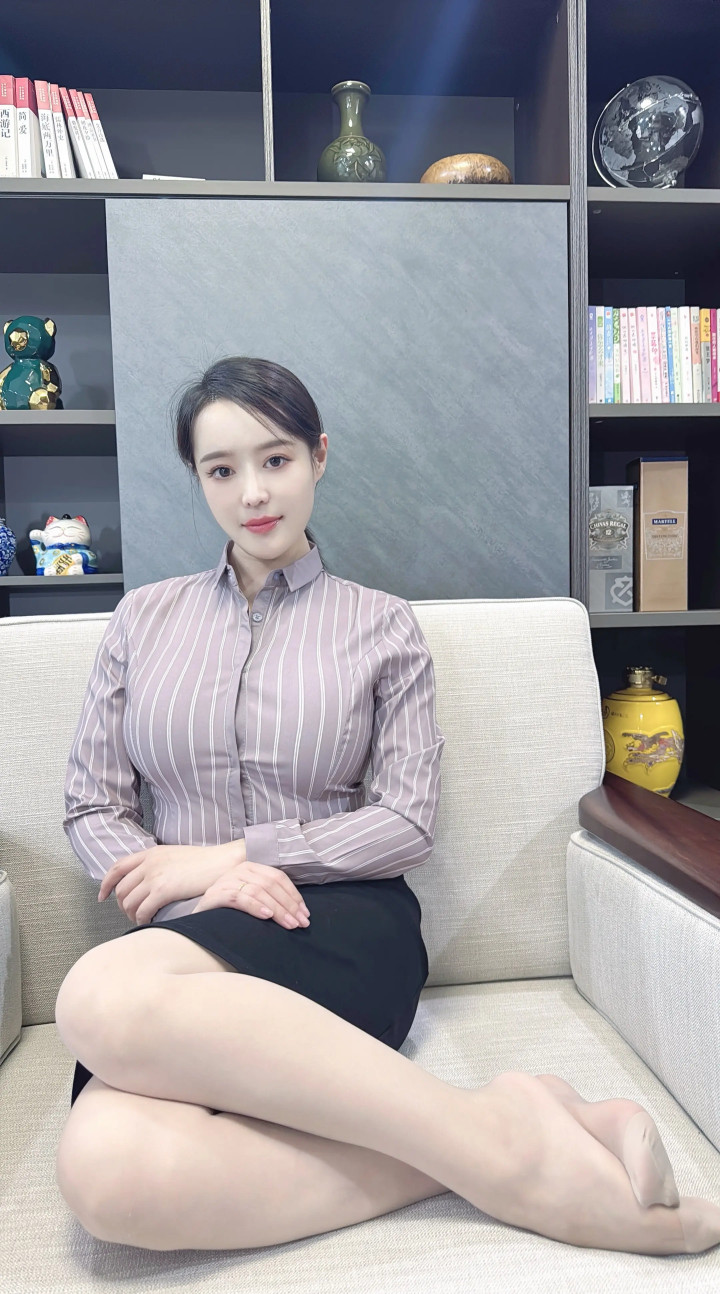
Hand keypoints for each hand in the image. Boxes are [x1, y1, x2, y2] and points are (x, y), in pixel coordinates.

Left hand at [97, 842, 243, 926]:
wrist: (222, 862)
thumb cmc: (204, 862)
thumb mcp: (174, 855)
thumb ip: (158, 863)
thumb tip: (147, 880)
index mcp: (150, 853)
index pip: (117, 868)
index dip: (106, 884)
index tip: (103, 896)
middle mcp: (149, 863)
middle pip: (121, 889)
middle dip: (122, 905)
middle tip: (130, 914)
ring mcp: (155, 876)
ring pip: (129, 902)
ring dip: (131, 914)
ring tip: (140, 920)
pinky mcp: (163, 890)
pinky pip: (142, 910)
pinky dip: (141, 919)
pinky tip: (148, 922)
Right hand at [192, 860, 310, 929]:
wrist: (197, 921)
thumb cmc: (229, 913)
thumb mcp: (252, 901)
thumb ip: (269, 899)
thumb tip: (298, 911)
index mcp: (251, 868)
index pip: (278, 878)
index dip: (294, 895)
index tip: (305, 914)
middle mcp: (239, 870)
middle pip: (271, 884)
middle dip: (289, 905)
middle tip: (300, 923)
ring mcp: (226, 880)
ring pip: (258, 890)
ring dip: (277, 908)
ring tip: (289, 924)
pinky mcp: (215, 894)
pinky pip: (239, 897)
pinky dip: (255, 906)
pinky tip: (267, 916)